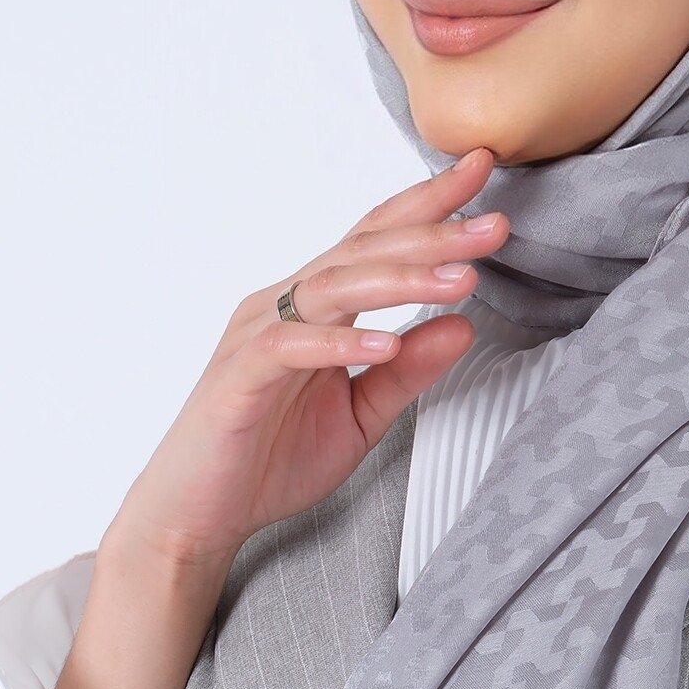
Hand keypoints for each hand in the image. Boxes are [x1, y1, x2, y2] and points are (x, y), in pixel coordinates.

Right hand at [114, 146, 508, 567]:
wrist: (195, 518)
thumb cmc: (268, 459)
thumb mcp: (362, 414)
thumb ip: (408, 370)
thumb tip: (465, 325)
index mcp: (313, 308)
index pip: (376, 240)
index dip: (428, 204)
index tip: (482, 170)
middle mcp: (284, 307)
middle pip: (362, 251)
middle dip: (432, 233)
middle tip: (493, 225)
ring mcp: (256, 337)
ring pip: (333, 287)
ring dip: (401, 279)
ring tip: (459, 279)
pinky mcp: (237, 379)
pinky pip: (290, 347)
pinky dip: (341, 341)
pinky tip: (387, 341)